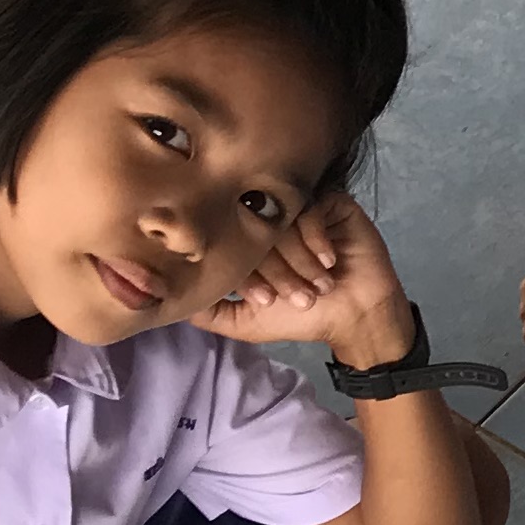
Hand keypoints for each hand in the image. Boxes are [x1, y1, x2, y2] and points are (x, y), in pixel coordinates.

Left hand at [198, 191, 412, 368]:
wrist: (356, 315)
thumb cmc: (302, 318)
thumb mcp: (245, 321)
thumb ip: (208, 313)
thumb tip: (168, 300)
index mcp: (249, 243)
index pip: (231, 244)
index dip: (247, 274)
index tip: (267, 301)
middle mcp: (272, 222)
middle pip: (257, 230)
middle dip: (277, 270)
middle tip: (297, 297)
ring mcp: (300, 210)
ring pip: (284, 220)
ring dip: (299, 258)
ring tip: (316, 284)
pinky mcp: (331, 202)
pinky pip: (313, 207)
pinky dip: (316, 238)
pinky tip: (328, 260)